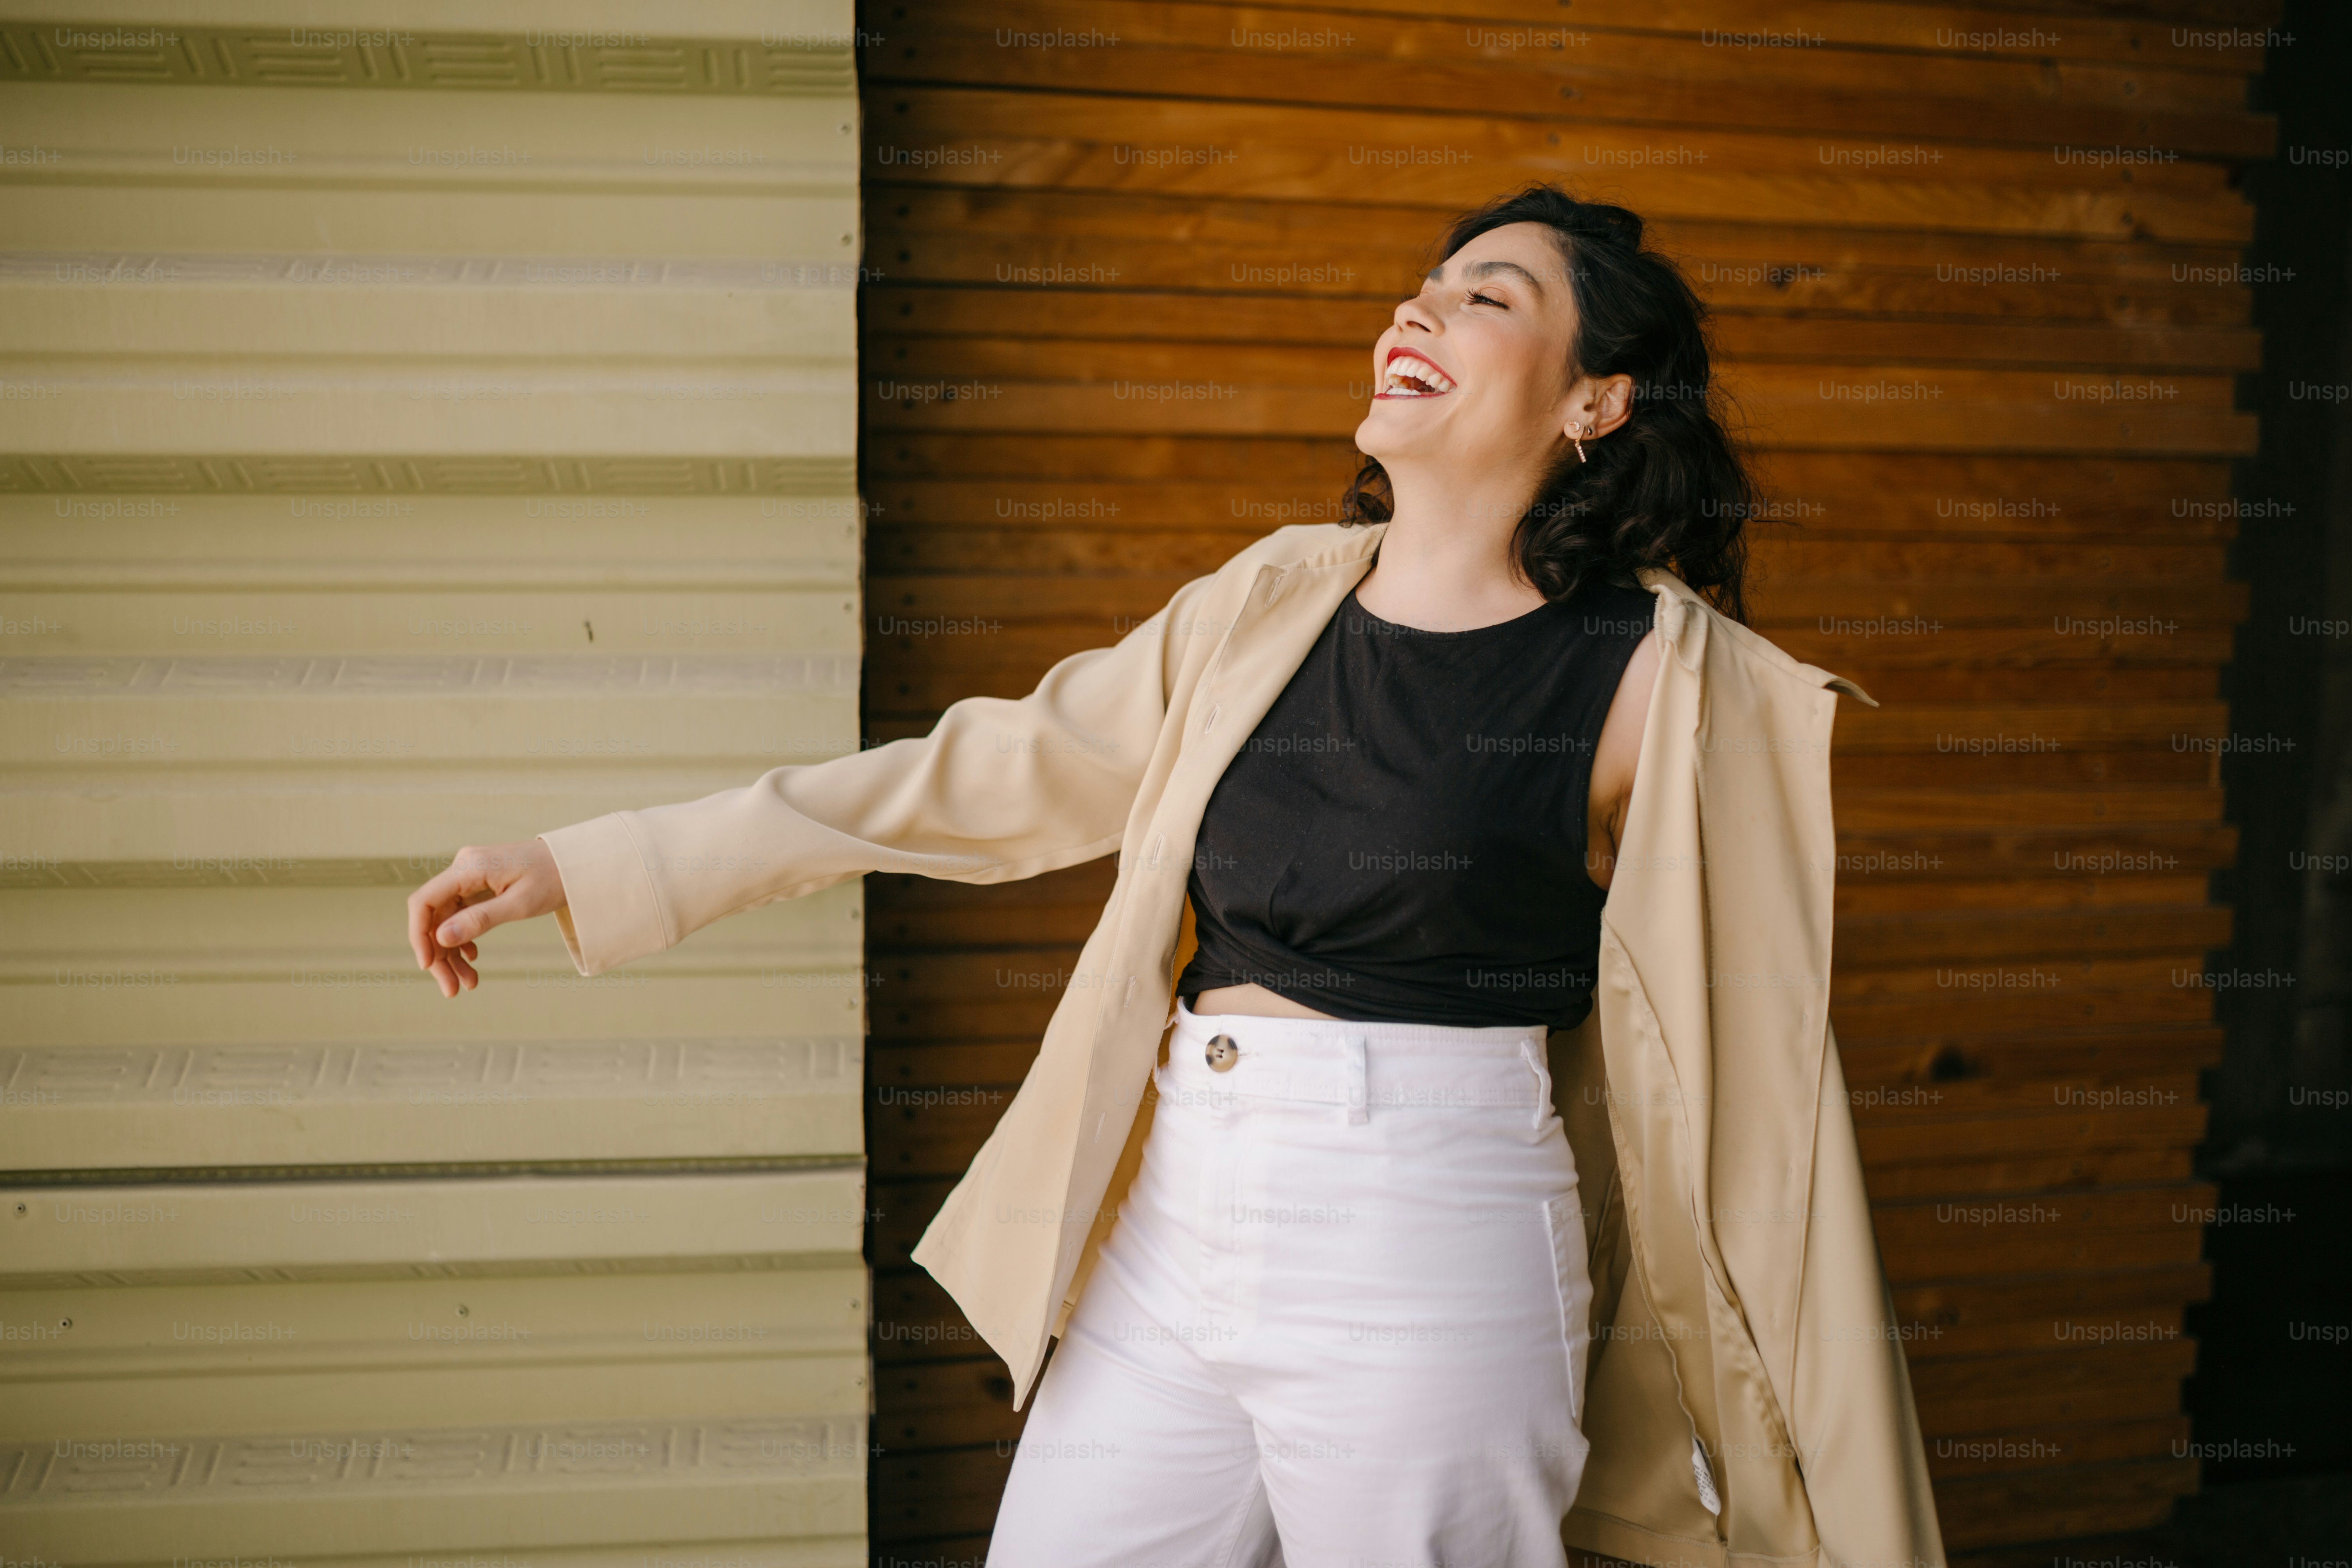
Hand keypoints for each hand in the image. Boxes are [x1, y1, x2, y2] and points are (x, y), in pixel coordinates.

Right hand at [406, 839, 567, 998]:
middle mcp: (463, 868)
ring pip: (446, 919)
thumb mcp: (520, 904)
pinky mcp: (478, 885)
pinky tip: (472, 958)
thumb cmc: (554, 878)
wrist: (576, 862)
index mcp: (469, 867)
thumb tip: (441, 938)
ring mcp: (470, 876)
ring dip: (452, 952)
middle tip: (452, 990)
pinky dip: (464, 939)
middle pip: (434, 916)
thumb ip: (480, 920)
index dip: (419, 936)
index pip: (424, 902)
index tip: (428, 966)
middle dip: (439, 954)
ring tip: (468, 983)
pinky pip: (460, 915)